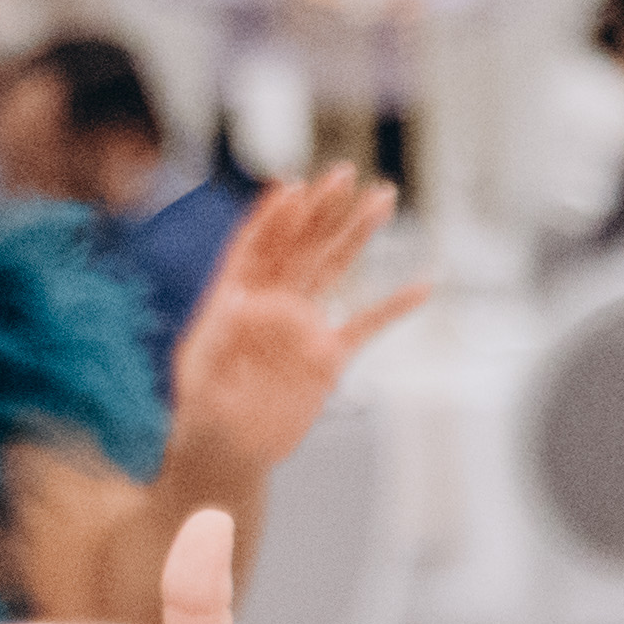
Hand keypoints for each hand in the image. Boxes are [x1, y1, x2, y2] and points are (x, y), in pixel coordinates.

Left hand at [161, 171, 430, 480]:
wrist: (226, 451)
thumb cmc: (200, 410)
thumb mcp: (200, 370)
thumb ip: (219, 332)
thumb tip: (238, 298)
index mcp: (235, 296)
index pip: (257, 245)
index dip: (273, 215)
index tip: (293, 185)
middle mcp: (271, 301)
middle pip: (300, 243)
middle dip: (322, 208)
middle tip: (345, 172)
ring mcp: (302, 325)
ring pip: (334, 268)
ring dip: (356, 233)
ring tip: (383, 197)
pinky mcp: (327, 355)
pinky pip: (366, 324)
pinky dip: (393, 306)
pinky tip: (423, 285)